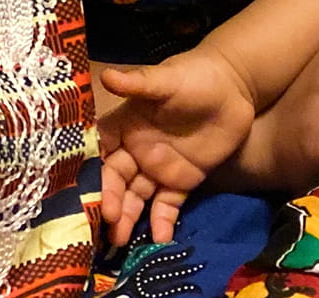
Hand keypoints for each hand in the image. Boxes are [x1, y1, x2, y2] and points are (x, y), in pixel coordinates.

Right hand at [98, 45, 256, 244]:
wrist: (234, 86)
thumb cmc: (193, 76)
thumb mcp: (165, 79)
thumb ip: (137, 83)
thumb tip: (107, 76)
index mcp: (125, 127)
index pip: (101, 154)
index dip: (92, 174)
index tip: (83, 195)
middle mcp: (137, 151)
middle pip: (117, 181)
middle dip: (110, 202)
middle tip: (108, 224)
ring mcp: (159, 168)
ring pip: (137, 198)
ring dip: (129, 218)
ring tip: (122, 241)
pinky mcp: (183, 181)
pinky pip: (168, 205)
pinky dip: (162, 222)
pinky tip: (160, 239)